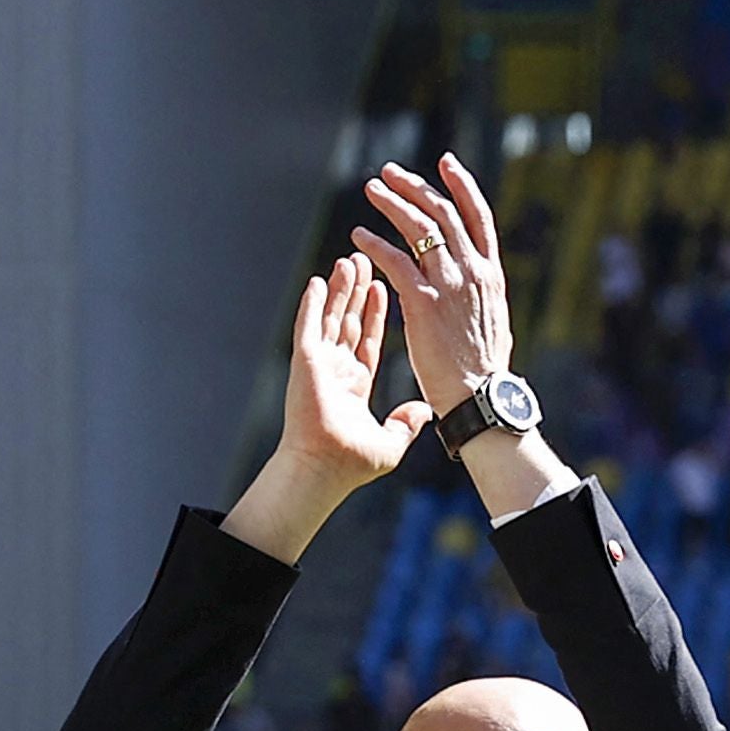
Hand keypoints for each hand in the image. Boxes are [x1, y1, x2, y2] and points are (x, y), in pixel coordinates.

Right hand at [276, 252, 435, 491]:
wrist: (325, 470)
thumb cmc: (351, 464)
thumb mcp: (391, 442)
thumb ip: (407, 423)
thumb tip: (424, 412)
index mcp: (355, 384)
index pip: (368, 339)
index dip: (375, 313)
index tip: (383, 287)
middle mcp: (335, 370)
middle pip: (349, 320)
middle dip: (358, 291)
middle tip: (366, 261)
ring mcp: (319, 365)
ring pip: (332, 317)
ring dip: (340, 289)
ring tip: (350, 260)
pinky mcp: (305, 362)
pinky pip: (309, 325)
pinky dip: (313, 303)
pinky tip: (319, 280)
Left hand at [353, 154, 514, 414]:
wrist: (480, 397)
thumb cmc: (484, 369)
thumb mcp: (493, 319)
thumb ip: (481, 292)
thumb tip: (477, 280)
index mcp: (490, 273)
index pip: (478, 215)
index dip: (461, 185)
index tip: (445, 164)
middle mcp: (472, 271)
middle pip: (442, 213)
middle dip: (414, 187)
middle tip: (390, 174)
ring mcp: (448, 284)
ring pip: (418, 228)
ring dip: (392, 204)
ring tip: (371, 191)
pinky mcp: (423, 302)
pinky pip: (395, 261)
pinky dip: (375, 245)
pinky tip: (358, 237)